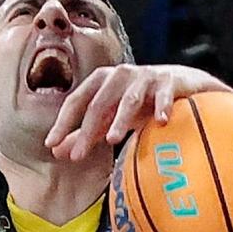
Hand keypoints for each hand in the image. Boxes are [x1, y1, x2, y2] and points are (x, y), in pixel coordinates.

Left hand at [45, 63, 229, 160]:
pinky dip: (162, 106)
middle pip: (99, 104)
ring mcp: (146, 77)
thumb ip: (87, 133)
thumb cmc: (142, 103)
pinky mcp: (170, 81)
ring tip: (113, 140)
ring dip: (120, 119)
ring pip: (129, 100)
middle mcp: (120, 75)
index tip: (51, 145)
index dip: (63, 122)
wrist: (181, 84)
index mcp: (102, 81)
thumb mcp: (111, 117)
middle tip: (79, 156)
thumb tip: (57, 152)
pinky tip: (160, 121)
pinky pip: (164, 94)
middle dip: (88, 130)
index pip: (76, 101)